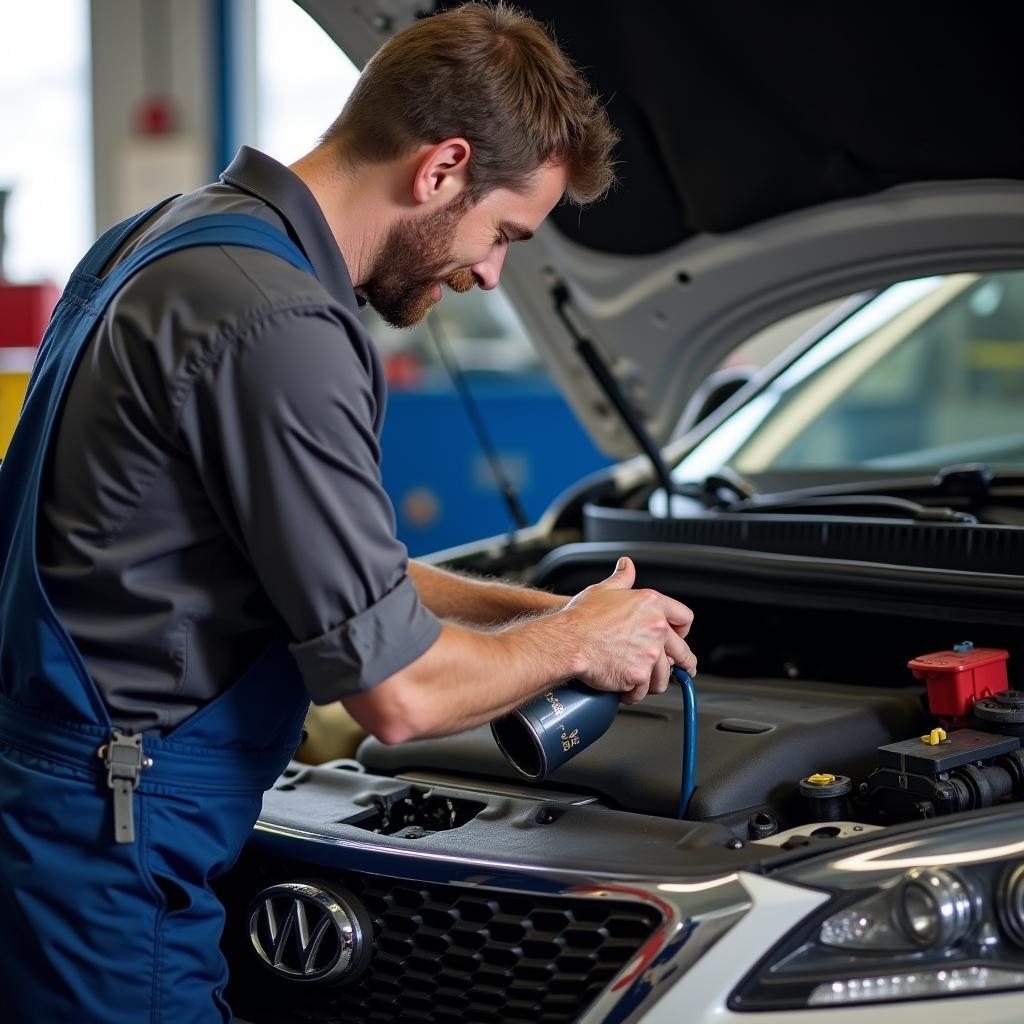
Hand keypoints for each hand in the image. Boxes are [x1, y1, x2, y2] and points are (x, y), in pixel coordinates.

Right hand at [562, 556, 695, 702]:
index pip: (684, 617)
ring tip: (639, 682)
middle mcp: (656, 627)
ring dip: (652, 681)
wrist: (567, 641)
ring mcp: (650, 652)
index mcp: (651, 604)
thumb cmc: (581, 617)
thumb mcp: (604, 590)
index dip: (683, 630)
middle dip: (683, 664)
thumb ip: (622, 578)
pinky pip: (643, 690)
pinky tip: (623, 689)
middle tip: (683, 671)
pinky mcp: (639, 674)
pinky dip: (633, 693)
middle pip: (682, 651)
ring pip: (663, 675)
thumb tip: (626, 565)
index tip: (680, 638)